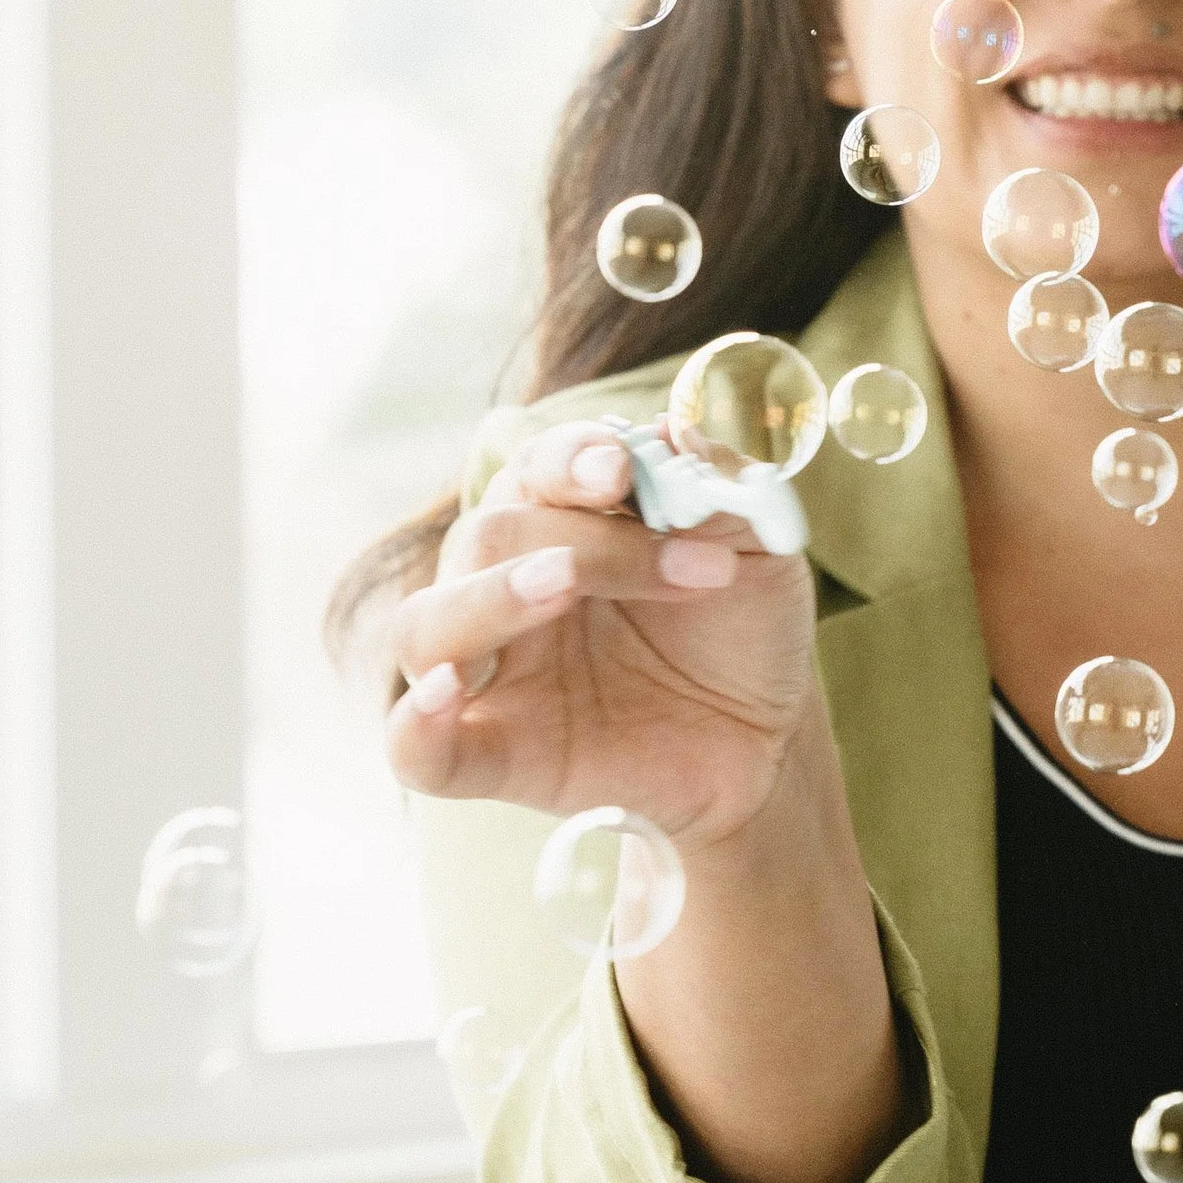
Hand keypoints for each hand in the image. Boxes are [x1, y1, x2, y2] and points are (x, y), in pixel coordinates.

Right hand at [385, 419, 817, 849]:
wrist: (766, 743)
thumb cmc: (743, 635)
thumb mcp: (760, 551)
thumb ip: (722, 485)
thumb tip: (677, 426)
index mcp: (563, 521)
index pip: (538, 469)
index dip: (571, 459)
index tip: (622, 469)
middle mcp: (509, 585)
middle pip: (488, 537)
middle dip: (580, 541)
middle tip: (678, 566)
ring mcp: (494, 673)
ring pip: (426, 626)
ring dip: (485, 599)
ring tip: (559, 588)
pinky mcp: (495, 756)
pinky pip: (416, 749)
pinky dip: (416, 726)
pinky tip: (446, 696)